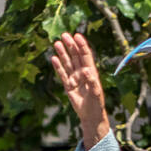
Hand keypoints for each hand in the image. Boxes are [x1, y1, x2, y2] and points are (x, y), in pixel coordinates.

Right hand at [50, 32, 109, 146]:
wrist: (91, 115)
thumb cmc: (96, 104)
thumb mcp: (96, 93)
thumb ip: (92, 82)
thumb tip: (86, 71)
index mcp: (91, 72)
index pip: (86, 56)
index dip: (82, 45)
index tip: (77, 35)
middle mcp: (83, 73)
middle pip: (76, 56)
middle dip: (70, 45)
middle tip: (64, 35)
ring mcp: (75, 79)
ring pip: (68, 63)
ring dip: (63, 53)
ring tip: (56, 43)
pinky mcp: (68, 86)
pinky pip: (62, 74)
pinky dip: (58, 66)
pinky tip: (53, 58)